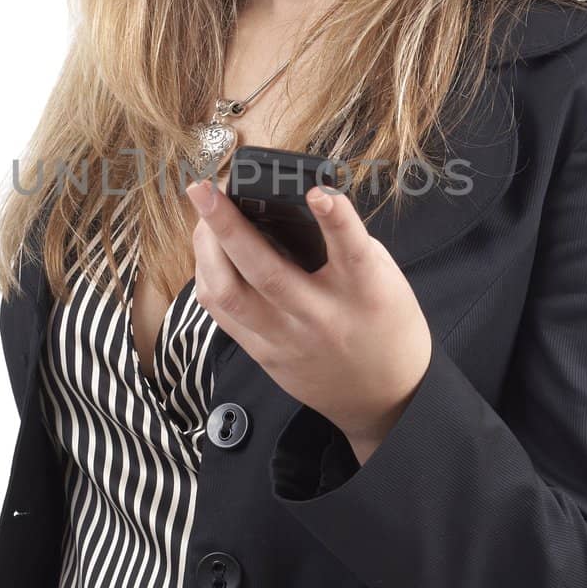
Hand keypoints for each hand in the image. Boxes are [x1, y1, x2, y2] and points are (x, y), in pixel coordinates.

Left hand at [184, 178, 432, 459]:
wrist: (383, 398)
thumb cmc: (385, 324)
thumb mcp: (383, 279)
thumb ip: (345, 245)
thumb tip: (295, 205)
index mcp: (364, 293)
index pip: (351, 252)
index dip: (336, 220)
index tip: (317, 191)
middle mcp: (321, 317)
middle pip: (266, 272)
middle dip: (228, 226)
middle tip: (203, 189)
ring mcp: (287, 339)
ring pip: (230, 295)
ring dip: (206, 251)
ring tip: (201, 214)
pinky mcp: (264, 354)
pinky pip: (221, 314)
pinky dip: (208, 275)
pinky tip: (208, 251)